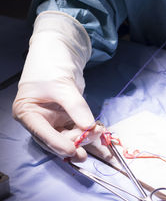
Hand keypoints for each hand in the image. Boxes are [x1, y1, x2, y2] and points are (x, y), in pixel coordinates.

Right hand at [12, 11, 97, 161]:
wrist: (59, 51)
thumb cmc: (51, 64)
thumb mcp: (62, 85)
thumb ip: (75, 107)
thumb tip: (89, 127)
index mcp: (28, 113)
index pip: (42, 134)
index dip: (58, 144)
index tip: (73, 150)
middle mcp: (40, 121)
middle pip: (56, 140)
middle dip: (74, 143)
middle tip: (92, 139)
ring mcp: (54, 121)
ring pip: (69, 139)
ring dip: (85, 141)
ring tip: (100, 137)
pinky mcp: (67, 120)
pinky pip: (78, 132)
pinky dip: (90, 137)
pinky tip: (102, 146)